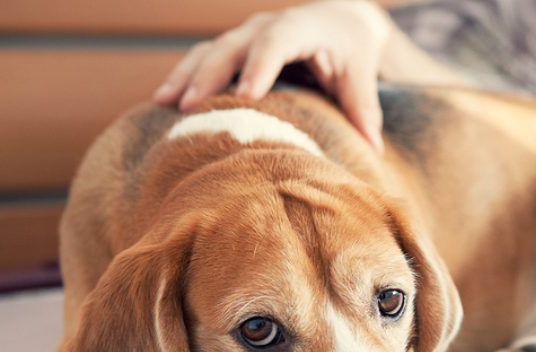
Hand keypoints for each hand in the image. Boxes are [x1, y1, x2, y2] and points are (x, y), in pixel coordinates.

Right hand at [153, 0, 388, 150]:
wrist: (338, 21)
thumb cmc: (352, 51)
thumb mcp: (361, 72)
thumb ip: (363, 107)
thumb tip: (374, 148)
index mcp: (302, 26)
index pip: (278, 41)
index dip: (260, 65)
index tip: (246, 96)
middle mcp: (266, 25)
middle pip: (233, 45)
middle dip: (210, 74)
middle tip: (190, 107)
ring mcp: (245, 35)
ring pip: (209, 50)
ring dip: (186, 76)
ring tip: (164, 104)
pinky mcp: (233, 49)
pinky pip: (202, 59)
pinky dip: (183, 77)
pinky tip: (161, 103)